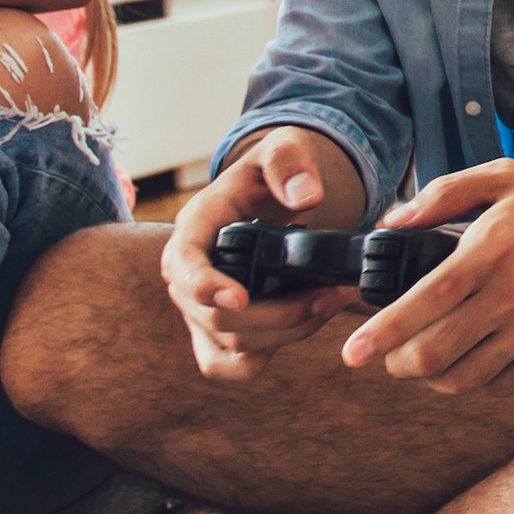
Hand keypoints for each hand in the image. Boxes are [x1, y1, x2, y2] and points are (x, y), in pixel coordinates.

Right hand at [165, 129, 357, 381]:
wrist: (273, 194)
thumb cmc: (273, 171)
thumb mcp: (283, 149)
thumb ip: (290, 163)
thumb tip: (306, 197)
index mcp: (195, 227)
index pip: (183, 265)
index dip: (205, 286)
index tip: (241, 299)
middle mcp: (188, 273)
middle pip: (215, 317)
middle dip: (277, 315)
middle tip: (329, 296)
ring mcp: (199, 306)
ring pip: (229, 345)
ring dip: (283, 334)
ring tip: (327, 305)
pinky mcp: (217, 330)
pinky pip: (228, 365)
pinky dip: (264, 357)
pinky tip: (301, 328)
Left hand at [342, 161, 513, 396]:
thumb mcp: (504, 179)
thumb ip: (442, 193)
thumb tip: (393, 221)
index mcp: (492, 250)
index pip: (426, 300)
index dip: (384, 331)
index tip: (352, 352)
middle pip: (437, 350)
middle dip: (397, 363)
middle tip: (387, 357)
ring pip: (465, 377)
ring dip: (430, 379)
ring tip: (421, 364)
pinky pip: (501, 385)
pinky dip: (474, 382)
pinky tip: (467, 363)